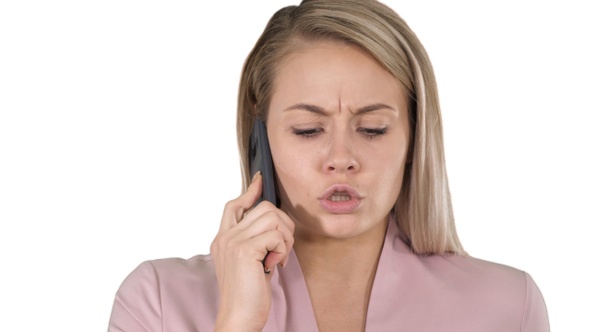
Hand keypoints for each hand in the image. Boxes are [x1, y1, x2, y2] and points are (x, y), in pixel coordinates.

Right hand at [211, 172, 294, 330]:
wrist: (239, 318)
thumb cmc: (248, 295)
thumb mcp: (249, 262)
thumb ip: (254, 242)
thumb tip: (274, 222)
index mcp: (222, 239)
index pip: (234, 205)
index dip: (250, 191)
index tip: (260, 180)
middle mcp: (225, 237)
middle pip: (264, 208)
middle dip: (283, 225)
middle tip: (282, 249)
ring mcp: (233, 242)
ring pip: (273, 217)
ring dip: (285, 238)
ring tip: (279, 258)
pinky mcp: (244, 250)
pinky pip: (276, 235)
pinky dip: (283, 249)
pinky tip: (275, 265)